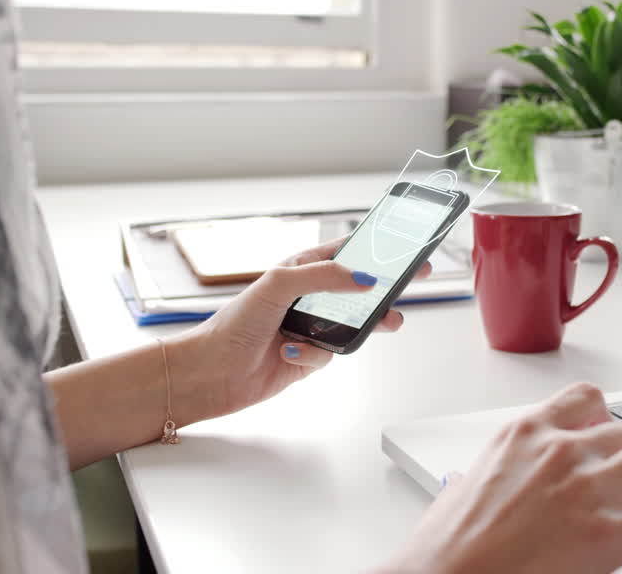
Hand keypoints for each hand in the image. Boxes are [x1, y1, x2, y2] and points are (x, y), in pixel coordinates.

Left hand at [184, 238, 430, 419]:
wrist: (210, 372)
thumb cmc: (234, 323)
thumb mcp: (280, 284)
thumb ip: (325, 277)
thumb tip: (364, 279)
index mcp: (298, 270)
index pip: (343, 254)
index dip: (372, 250)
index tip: (401, 248)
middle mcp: (306, 298)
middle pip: (356, 290)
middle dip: (382, 288)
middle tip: (411, 282)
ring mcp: (308, 328)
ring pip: (351, 324)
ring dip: (365, 325)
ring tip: (388, 322)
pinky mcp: (308, 358)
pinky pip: (330, 354)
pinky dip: (314, 355)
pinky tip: (289, 352)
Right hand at [384, 383, 621, 573]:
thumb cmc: (446, 548)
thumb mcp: (465, 484)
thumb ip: (500, 469)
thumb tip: (500, 478)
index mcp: (525, 434)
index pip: (586, 400)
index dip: (606, 419)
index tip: (610, 433)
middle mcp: (562, 450)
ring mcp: (589, 489)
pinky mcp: (612, 534)